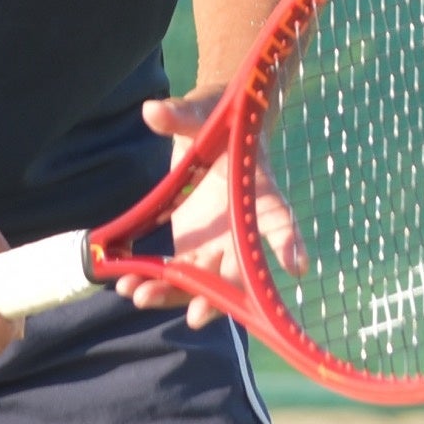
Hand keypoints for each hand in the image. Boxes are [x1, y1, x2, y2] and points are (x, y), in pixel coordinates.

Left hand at [127, 92, 305, 328]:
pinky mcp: (191, 249)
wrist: (208, 127)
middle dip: (216, 297)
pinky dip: (154, 284)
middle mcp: (243, 230)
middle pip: (238, 274)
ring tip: (139, 295)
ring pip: (202, 283)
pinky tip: (126, 286)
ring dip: (173, 295)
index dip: (289, 242)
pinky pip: (176, 276)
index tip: (296, 267)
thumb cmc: (217, 120)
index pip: (280, 221)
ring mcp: (216, 244)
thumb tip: (152, 110)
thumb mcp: (199, 114)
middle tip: (195, 314)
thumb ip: (179, 116)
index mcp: (260, 196)